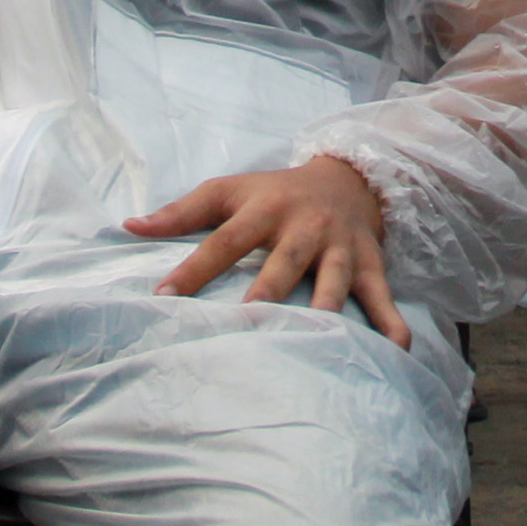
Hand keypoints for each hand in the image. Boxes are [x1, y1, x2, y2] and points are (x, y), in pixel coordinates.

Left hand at [130, 155, 405, 344]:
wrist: (349, 175)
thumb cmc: (275, 191)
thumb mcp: (229, 190)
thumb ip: (181, 212)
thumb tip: (129, 226)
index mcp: (265, 209)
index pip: (224, 241)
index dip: (193, 268)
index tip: (163, 297)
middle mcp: (304, 227)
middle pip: (284, 261)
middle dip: (268, 290)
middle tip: (249, 321)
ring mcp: (340, 247)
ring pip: (334, 279)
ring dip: (327, 307)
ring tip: (317, 339)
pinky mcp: (370, 263)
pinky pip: (382, 295)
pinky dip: (391, 321)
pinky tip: (397, 350)